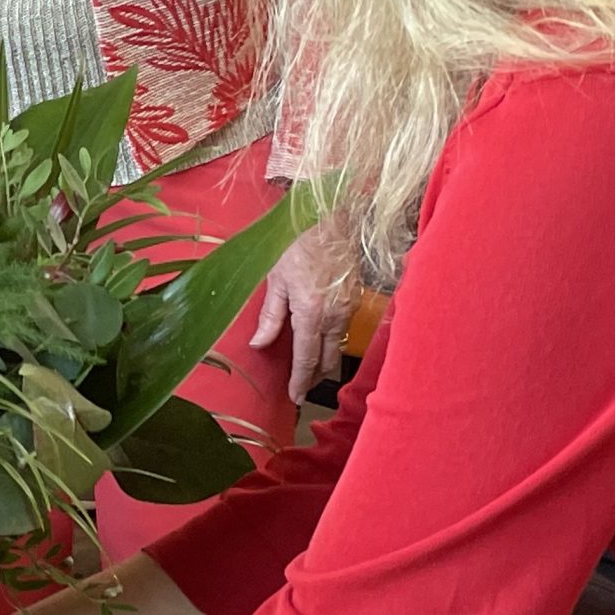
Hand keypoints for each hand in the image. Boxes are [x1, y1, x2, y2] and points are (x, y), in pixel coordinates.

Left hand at [250, 214, 352, 403]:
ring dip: (325, 361)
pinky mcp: (355, 298)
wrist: (329, 216)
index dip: (300, 381)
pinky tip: (322, 341)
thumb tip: (259, 344)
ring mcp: (349, 307)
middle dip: (314, 377)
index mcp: (312, 313)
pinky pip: (344, 329)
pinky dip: (333, 341)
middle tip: (301, 389)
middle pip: (327, 359)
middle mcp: (334, 315)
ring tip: (310, 370)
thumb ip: (269, 316)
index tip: (295, 397)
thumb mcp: (275, 279)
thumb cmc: (297, 242)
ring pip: (338, 346)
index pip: (306, 358)